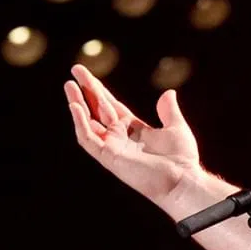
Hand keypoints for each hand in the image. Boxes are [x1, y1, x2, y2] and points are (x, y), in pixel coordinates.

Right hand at [65, 64, 201, 204]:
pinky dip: (80, 123)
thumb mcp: (176, 128)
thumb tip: (168, 92)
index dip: (99, 90)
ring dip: (78, 103)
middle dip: (86, 90)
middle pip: (98, 108)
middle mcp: (119, 136)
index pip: (111, 105)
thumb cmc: (182, 158)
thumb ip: (169, 111)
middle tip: (75, 69)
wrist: (181, 180)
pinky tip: (75, 106)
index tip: (87, 75)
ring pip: (88, 121)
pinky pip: (88, 139)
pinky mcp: (108, 156)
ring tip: (69, 84)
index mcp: (133, 128)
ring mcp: (112, 146)